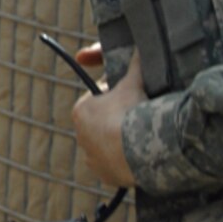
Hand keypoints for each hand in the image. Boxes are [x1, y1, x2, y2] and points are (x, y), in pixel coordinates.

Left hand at [71, 48, 138, 188]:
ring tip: (139, 138)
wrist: (138, 149)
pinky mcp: (104, 175)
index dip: (114, 96)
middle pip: (101, 124)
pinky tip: (137, 157)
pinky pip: (113, 166)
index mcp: (82, 111)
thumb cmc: (130, 112)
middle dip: (116, 120)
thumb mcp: (132, 83)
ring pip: (105, 146)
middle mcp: (81, 136)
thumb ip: (134, 65)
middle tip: (137, 117)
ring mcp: (92, 157)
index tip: (129, 97)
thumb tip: (141, 46)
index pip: (98, 99)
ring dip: (118, 143)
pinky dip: (123, 162)